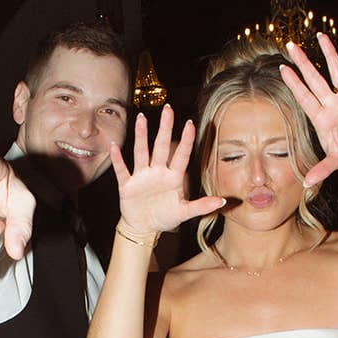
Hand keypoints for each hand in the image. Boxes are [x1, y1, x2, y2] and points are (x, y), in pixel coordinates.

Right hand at [111, 106, 224, 238]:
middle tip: (167, 109)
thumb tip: (222, 201)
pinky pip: (122, 170)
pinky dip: (118, 160)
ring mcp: (142, 176)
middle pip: (161, 146)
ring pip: (142, 152)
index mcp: (173, 177)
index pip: (181, 155)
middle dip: (165, 128)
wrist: (144, 228)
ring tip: (142, 119)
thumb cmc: (165, 217)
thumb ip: (202, 206)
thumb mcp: (185, 212)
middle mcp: (158, 172)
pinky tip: (115, 147)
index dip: (186, 140)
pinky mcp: (128, 185)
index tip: (190, 124)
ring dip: (141, 136)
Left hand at [279, 36, 337, 186]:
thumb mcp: (333, 163)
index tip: (283, 68)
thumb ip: (321, 170)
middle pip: (315, 79)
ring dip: (330, 54)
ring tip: (321, 36)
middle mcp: (331, 104)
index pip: (304, 97)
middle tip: (293, 46)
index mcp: (321, 118)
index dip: (294, 83)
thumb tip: (307, 183)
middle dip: (304, 63)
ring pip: (337, 72)